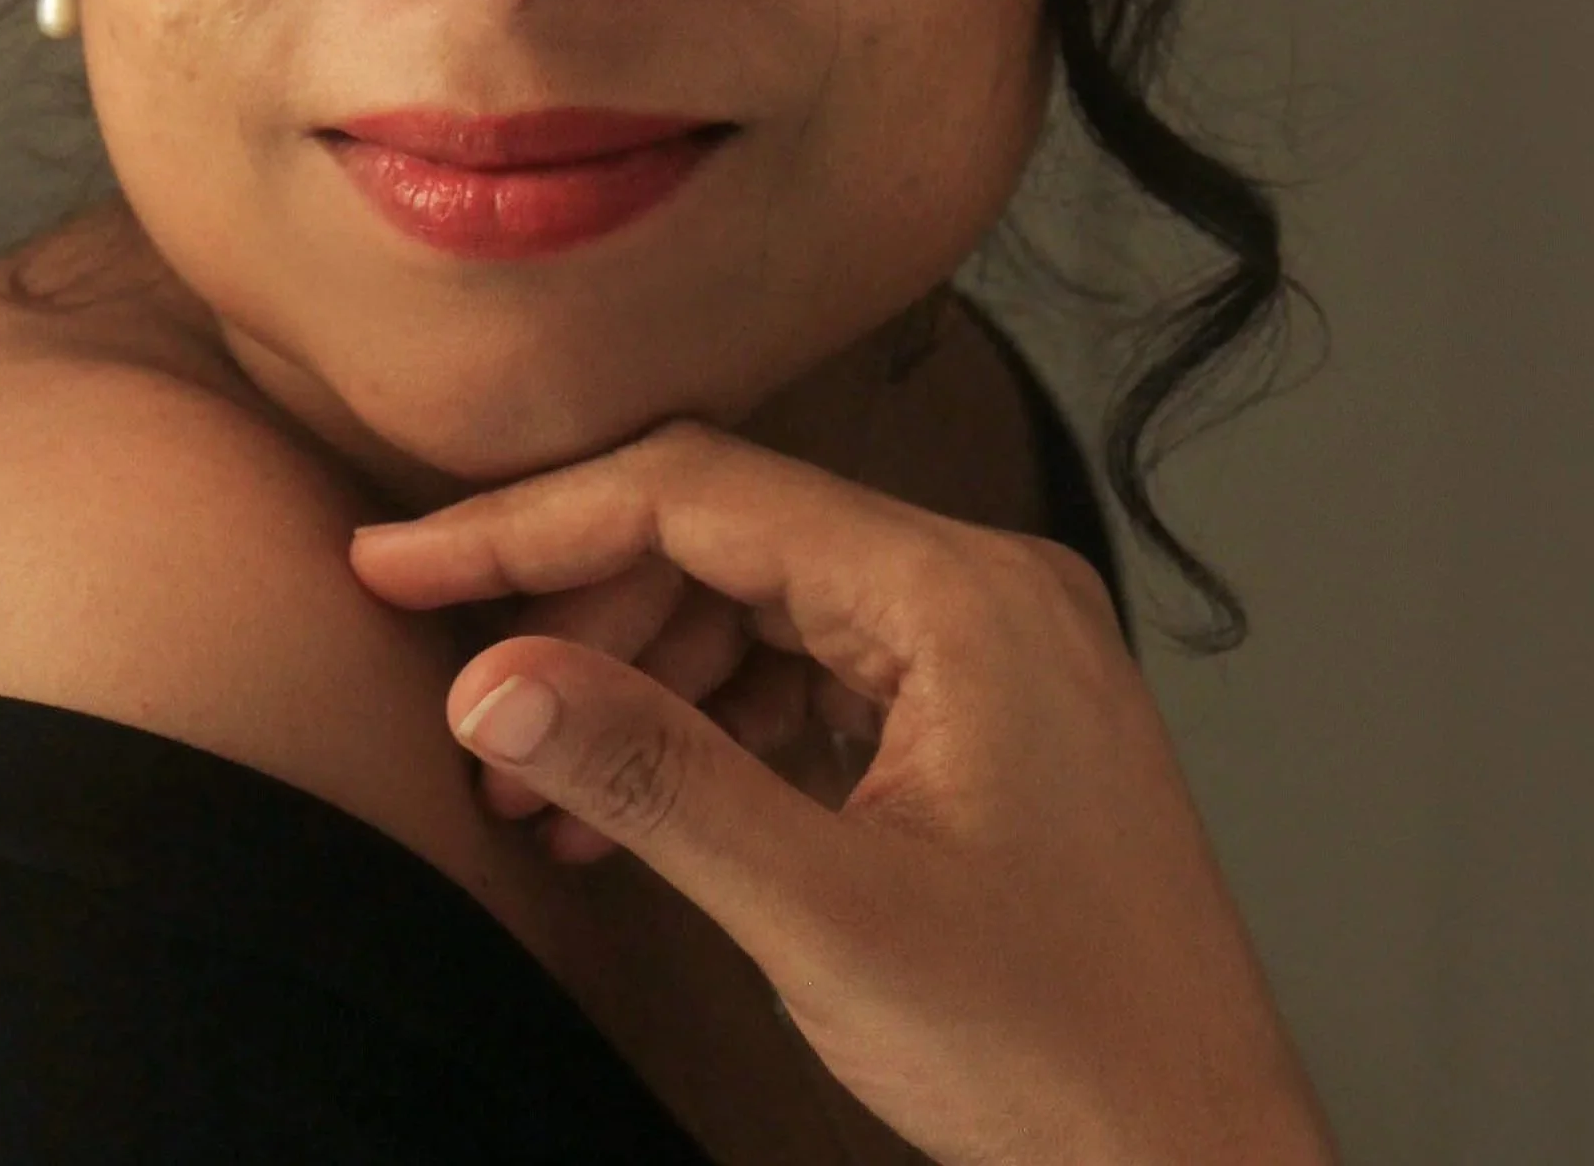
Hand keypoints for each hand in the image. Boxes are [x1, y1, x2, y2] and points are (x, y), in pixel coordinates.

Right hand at [349, 416, 1337, 1165]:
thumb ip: (653, 778)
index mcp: (961, 594)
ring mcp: (989, 653)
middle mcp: (982, 590)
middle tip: (473, 722)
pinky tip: (639, 812)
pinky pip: (817, 679)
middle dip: (586, 623)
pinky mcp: (982, 719)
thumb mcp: (825, 916)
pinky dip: (719, 731)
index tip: (396, 563)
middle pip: (731, 541)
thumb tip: (490, 682)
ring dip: (643, 687)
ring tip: (541, 800)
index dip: (532, 523)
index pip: (704, 495)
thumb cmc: (1051, 1049)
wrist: (1197, 1165)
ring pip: (766, 610)